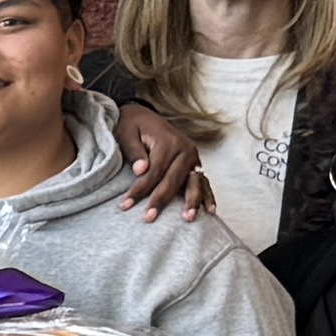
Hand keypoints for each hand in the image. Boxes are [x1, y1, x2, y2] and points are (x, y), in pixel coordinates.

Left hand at [109, 99, 214, 219]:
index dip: (139, 190)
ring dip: (191, 201)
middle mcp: (185, 149)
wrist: (143, 116)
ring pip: (193, 182)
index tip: (125, 205)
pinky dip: (208, 196)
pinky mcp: (196, 164)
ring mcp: (193, 157)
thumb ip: (134, 152)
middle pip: (173, 180)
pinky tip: (210, 211)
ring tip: (187, 219)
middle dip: (161, 200)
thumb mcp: (127, 134)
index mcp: (168, 142)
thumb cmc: (132, 127)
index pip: (154, 172)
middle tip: (149, 218)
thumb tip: (140, 170)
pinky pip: (204, 182)